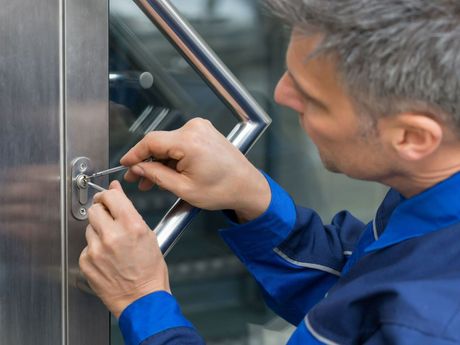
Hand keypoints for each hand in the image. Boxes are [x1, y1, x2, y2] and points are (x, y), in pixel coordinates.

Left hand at [79, 181, 169, 317]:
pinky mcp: (86, 262)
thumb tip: (116, 193)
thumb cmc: (149, 272)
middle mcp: (112, 235)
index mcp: (131, 226)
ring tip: (112, 244)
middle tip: (109, 219)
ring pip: (89, 227)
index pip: (110, 196)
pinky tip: (107, 258)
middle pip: (95, 209)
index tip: (108, 196)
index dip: (108, 194)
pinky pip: (86, 246)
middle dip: (101, 211)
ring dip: (98, 231)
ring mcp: (96, 249)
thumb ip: (130, 212)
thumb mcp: (148, 236)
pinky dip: (94, 249)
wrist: (142, 300)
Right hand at [121, 118, 270, 221]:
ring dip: (159, 161)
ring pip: (169, 143)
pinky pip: (180, 143)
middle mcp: (195, 129)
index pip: (151, 141)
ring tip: (151, 181)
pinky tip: (167, 172)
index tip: (124, 165)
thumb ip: (157, 176)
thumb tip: (138, 168)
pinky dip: (172, 157)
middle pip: (159, 142)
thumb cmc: (222, 190)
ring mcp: (201, 128)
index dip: (134, 154)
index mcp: (189, 141)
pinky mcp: (205, 132)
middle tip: (137, 179)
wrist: (247, 186)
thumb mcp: (184, 189)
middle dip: (147, 161)